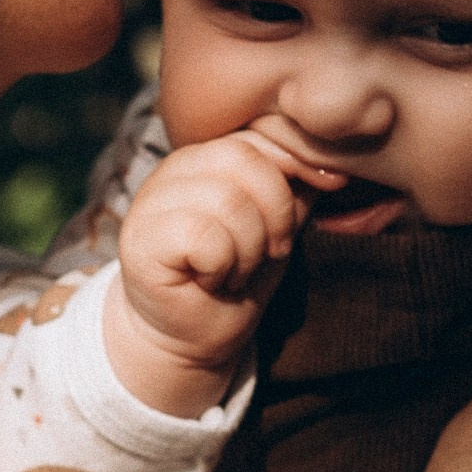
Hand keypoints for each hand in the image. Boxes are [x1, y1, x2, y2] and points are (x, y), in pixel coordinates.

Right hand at [107, 130, 334, 413]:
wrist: (193, 337)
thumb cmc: (235, 278)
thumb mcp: (277, 225)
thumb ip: (294, 188)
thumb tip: (330, 165)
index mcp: (209, 156)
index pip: (259, 134)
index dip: (296, 167)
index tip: (309, 209)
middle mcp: (176, 168)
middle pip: (244, 158)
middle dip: (275, 211)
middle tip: (270, 251)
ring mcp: (152, 200)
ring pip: (226, 199)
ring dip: (249, 248)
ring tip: (236, 270)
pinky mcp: (141, 238)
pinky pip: (203, 235)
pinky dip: (221, 265)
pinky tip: (211, 280)